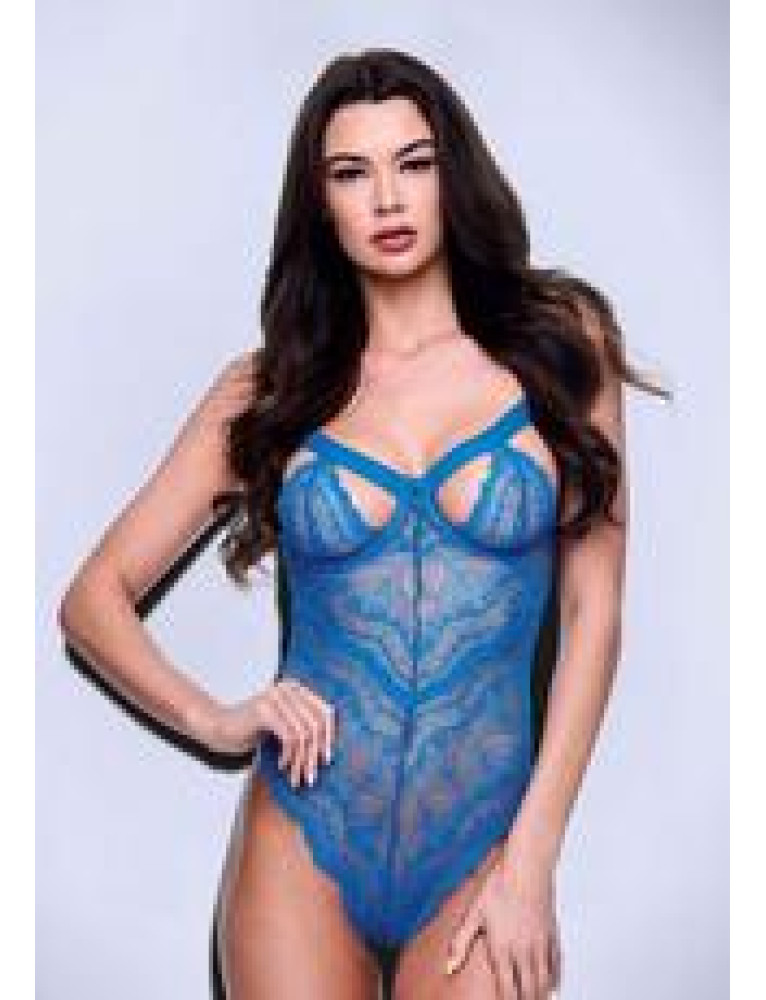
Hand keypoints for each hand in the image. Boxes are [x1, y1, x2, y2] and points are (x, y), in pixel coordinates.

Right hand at [217, 679, 336, 786]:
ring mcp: (276, 697)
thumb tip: (329, 749)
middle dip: (314, 754)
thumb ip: (304, 727)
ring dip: (301, 760)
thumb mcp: (284, 726)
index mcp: (297, 689)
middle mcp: (288, 689)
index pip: (325, 712)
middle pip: (315, 725)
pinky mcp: (264, 709)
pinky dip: (289, 755)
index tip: (327, 759)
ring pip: (303, 734)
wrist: (222, 728)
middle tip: (311, 776)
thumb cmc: (255, 730)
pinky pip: (289, 736)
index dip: (329, 736)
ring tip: (297, 777)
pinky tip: (283, 766)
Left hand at [445, 839, 561, 998]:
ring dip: (540, 994)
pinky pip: (556, 963)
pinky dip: (555, 978)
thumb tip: (448, 968)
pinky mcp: (552, 933)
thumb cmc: (498, 887)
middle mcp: (523, 951)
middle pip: (528, 989)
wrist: (526, 868)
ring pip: (544, 981)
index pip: (507, 988)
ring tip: (535, 999)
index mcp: (502, 948)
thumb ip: (460, 943)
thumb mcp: (473, 913)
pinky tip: (552, 983)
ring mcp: (540, 944)